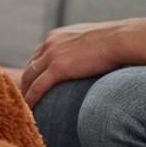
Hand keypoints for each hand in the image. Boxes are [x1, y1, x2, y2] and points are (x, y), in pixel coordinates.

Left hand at [20, 20, 139, 107]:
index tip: (34, 85)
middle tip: (25, 100)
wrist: (121, 40)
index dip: (34, 72)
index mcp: (56, 36)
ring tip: (25, 109)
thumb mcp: (90, 41)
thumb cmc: (114, 42)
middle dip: (26, 84)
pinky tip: (29, 111)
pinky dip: (30, 99)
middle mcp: (49, 43)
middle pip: (30, 67)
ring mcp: (52, 55)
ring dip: (25, 94)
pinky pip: (37, 88)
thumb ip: (81, 49)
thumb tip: (88, 60)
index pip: (38, 56)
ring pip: (29, 78)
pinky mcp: (58, 68)